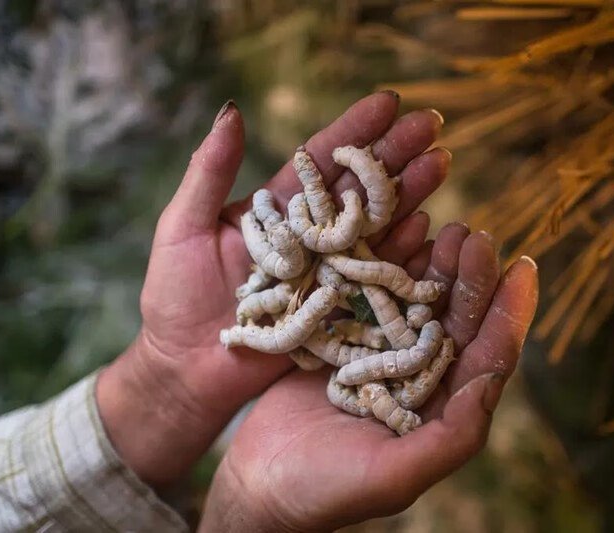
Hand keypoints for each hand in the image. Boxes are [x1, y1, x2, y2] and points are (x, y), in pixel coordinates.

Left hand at [96, 92, 449, 486]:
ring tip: (439, 163)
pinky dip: (401, 252)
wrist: (185, 367)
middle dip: (395, 155)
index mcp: (280, 208)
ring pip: (375, 226)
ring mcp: (329, 271)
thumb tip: (232, 109)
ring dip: (409, 194)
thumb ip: (208, 171)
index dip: (356, 130)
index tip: (390, 101)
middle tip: (433, 126)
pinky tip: (426, 226)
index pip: (323, 160)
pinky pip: (375, 277)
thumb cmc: (174, 296)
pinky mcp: (339, 308)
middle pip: (359, 188)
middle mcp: (311, 235)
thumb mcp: (182, 226)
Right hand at [198, 229, 538, 531]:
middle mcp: (418, 377)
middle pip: (455, 320)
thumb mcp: (394, 476)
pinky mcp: (345, 339)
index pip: (487, 357)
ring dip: (434, 265)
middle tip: (476, 236)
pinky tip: (395, 238)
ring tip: (446, 229)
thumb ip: (452, 435)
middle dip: (470, 278)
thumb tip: (492, 382)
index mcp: (441, 409)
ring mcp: (382, 354)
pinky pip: (372, 295)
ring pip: (417, 301)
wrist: (257, 482)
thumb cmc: (326, 490)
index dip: (507, 314)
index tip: (524, 267)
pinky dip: (385, 267)